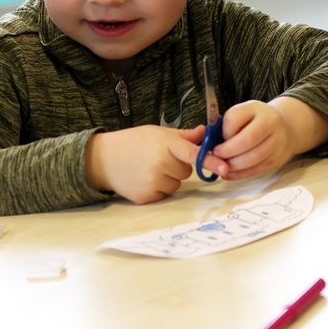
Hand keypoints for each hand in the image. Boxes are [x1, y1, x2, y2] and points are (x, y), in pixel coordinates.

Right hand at [87, 125, 214, 202]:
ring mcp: (153, 182)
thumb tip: (204, 132)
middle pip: (186, 171)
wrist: (103, 159)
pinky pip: (164, 194)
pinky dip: (158, 188)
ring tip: (148, 168)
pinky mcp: (147, 196)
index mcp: (165, 144)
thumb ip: (182, 136)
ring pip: (176, 184)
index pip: (193, 153)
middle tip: (158, 158)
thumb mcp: (156, 133)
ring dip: (168, 178)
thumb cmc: (131, 142)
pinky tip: (143, 178)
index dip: (210, 161)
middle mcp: (160, 164)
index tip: (225, 168)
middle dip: (177, 166)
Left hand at [209, 99, 305, 179]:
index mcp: (255, 108)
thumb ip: (227, 126)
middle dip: (228, 151)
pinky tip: (229, 174)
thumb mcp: (242, 114)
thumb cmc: (255, 121)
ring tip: (222, 166)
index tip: (216, 140)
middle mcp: (270, 122)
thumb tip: (210, 145)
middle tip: (217, 155)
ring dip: (234, 165)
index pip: (234, 119)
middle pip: (247, 140)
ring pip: (254, 158)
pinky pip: (257, 169)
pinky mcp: (278, 159)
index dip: (223, 132)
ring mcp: (277, 141)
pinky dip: (240, 174)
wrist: (284, 127)